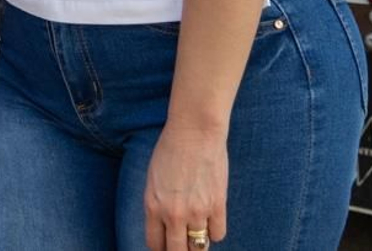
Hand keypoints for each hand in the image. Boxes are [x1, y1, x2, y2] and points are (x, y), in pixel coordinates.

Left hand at [143, 122, 227, 250]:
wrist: (194, 132)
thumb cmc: (170, 150)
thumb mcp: (153, 179)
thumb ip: (157, 204)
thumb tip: (164, 225)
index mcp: (153, 206)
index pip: (155, 244)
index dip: (162, 248)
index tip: (166, 245)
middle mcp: (173, 214)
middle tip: (183, 244)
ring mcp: (197, 212)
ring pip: (199, 246)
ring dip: (197, 242)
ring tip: (197, 232)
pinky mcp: (217, 205)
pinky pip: (218, 235)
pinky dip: (214, 231)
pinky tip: (211, 220)